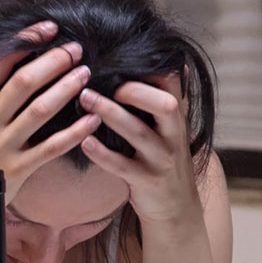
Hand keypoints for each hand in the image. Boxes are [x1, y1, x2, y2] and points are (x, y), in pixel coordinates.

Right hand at [0, 21, 101, 203]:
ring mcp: (3, 145)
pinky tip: (92, 119)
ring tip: (85, 73)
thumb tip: (2, 62)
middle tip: (75, 50)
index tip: (48, 29)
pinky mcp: (19, 169)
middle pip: (24, 82)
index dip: (26, 41)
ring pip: (40, 111)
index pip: (0, 62)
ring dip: (66, 88)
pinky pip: (52, 147)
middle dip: (53, 61)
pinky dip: (75, 132)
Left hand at [77, 73, 201, 226]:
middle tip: (104, 80)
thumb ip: (158, 101)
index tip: (123, 56)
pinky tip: (84, 142)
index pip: (174, 82)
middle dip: (135, 91)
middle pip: (165, 105)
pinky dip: (102, 153)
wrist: (176, 206)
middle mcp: (174, 135)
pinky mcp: (147, 181)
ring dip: (110, 114)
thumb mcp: (169, 128)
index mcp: (177, 117)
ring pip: (139, 133)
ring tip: (85, 99)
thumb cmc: (164, 159)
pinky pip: (123, 166)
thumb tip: (146, 65)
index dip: (153, 66)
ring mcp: (162, 159)